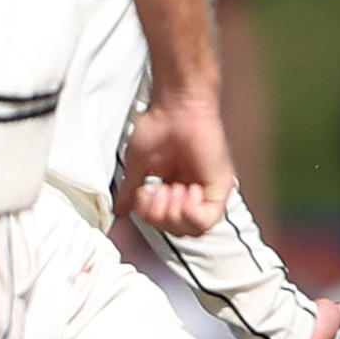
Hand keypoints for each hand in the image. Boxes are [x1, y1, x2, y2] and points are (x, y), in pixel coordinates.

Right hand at [125, 91, 236, 236]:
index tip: (144, 192)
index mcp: (176, 189)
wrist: (176, 107)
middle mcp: (194, 193)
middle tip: (158, 191)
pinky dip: (190, 213)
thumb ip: (130, 192)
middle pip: (178, 230)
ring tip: (171, 188)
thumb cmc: (158, 125)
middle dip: (160, 217)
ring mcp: (208, 191)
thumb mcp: (138, 167)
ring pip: (193, 229)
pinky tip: (184, 191)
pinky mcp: (220, 187)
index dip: (151, 216)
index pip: (165, 224)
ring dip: (174, 214)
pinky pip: (207, 219)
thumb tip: (119, 211)